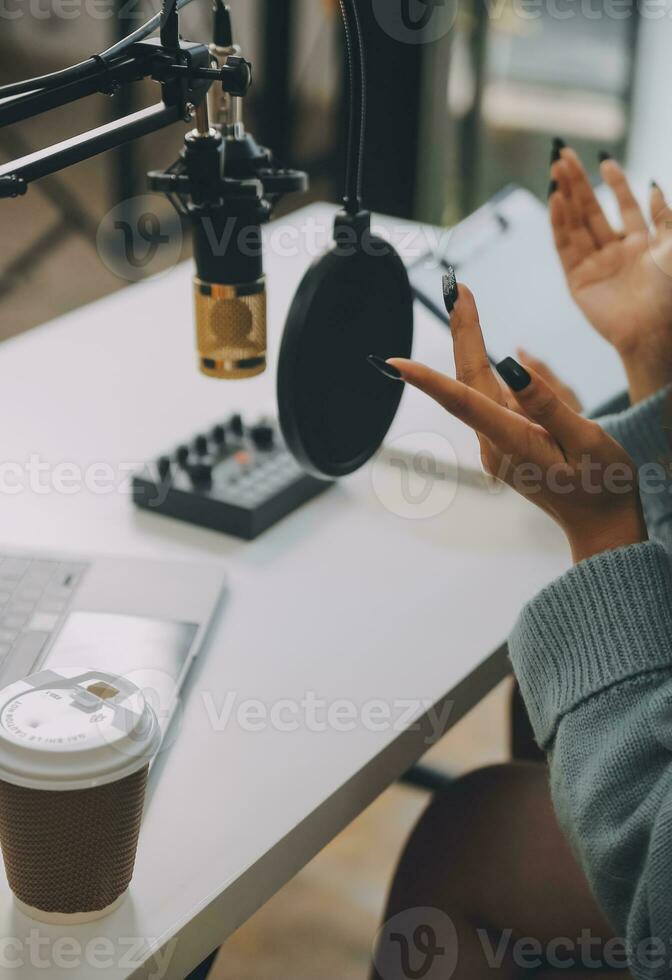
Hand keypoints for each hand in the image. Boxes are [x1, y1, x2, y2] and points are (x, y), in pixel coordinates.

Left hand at [387, 286, 646, 563]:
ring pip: (477, 386)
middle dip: (462, 331)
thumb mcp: (587, 441)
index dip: (428, 380)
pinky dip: (485, 367)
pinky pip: (491, 398)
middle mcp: (495, 444)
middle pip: (469, 380)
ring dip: (470, 341)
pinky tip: (480, 340)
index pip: (464, 403)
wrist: (602, 526)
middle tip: (456, 287)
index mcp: (514, 443)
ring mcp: (497, 445)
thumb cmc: (603, 485)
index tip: (395, 362)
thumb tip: (513, 365)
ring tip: (463, 298)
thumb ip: (549, 404)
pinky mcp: (505, 442)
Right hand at [550, 148, 671, 402]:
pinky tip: (556, 200)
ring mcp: (595, 266)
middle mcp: (616, 253)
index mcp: (641, 245)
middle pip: (593, 211)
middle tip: (564, 155)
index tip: (604, 160)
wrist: (655, 330)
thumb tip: (654, 186)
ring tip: (556, 169)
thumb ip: (665, 217)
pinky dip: (559, 223)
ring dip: (566, 196)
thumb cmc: (670, 292)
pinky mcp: (578, 281)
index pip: (623, 206)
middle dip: (580, 182)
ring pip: (576, 224)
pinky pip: (565, 247)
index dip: (615, 183)